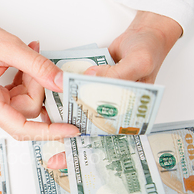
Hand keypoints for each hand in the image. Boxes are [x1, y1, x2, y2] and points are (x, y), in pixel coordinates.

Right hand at [0, 0, 78, 139]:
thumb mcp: (8, 46)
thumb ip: (38, 66)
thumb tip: (61, 83)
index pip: (21, 128)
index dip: (49, 131)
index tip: (70, 129)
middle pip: (27, 110)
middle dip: (37, 86)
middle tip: (34, 60)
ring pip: (23, 104)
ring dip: (30, 82)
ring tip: (23, 59)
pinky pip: (16, 99)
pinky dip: (24, 83)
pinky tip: (20, 67)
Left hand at [45, 11, 182, 168]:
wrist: (144, 33)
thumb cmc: (149, 49)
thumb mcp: (139, 62)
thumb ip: (116, 74)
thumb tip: (87, 80)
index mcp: (129, 115)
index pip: (108, 141)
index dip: (89, 153)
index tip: (69, 161)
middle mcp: (112, 110)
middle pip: (90, 132)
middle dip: (70, 143)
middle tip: (52, 159)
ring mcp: (99, 98)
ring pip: (78, 114)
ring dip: (61, 118)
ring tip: (44, 126)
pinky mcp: (89, 85)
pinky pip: (74, 95)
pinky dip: (62, 97)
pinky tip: (48, 101)